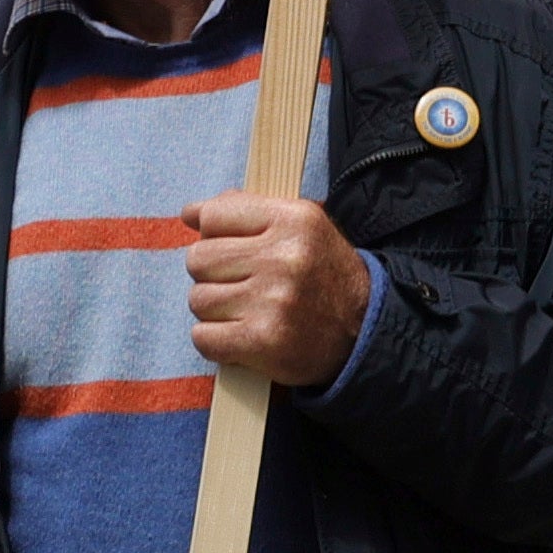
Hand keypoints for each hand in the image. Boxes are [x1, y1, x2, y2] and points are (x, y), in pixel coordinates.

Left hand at [186, 193, 374, 387]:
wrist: (363, 329)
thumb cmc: (322, 273)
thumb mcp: (299, 225)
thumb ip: (246, 211)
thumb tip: (189, 212)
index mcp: (294, 219)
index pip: (214, 215)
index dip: (210, 234)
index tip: (225, 247)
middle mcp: (284, 258)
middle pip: (199, 259)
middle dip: (210, 273)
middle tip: (236, 283)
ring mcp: (273, 302)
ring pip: (198, 299)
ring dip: (213, 309)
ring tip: (241, 310)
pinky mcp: (263, 341)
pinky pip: (203, 337)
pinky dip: (213, 339)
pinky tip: (237, 334)